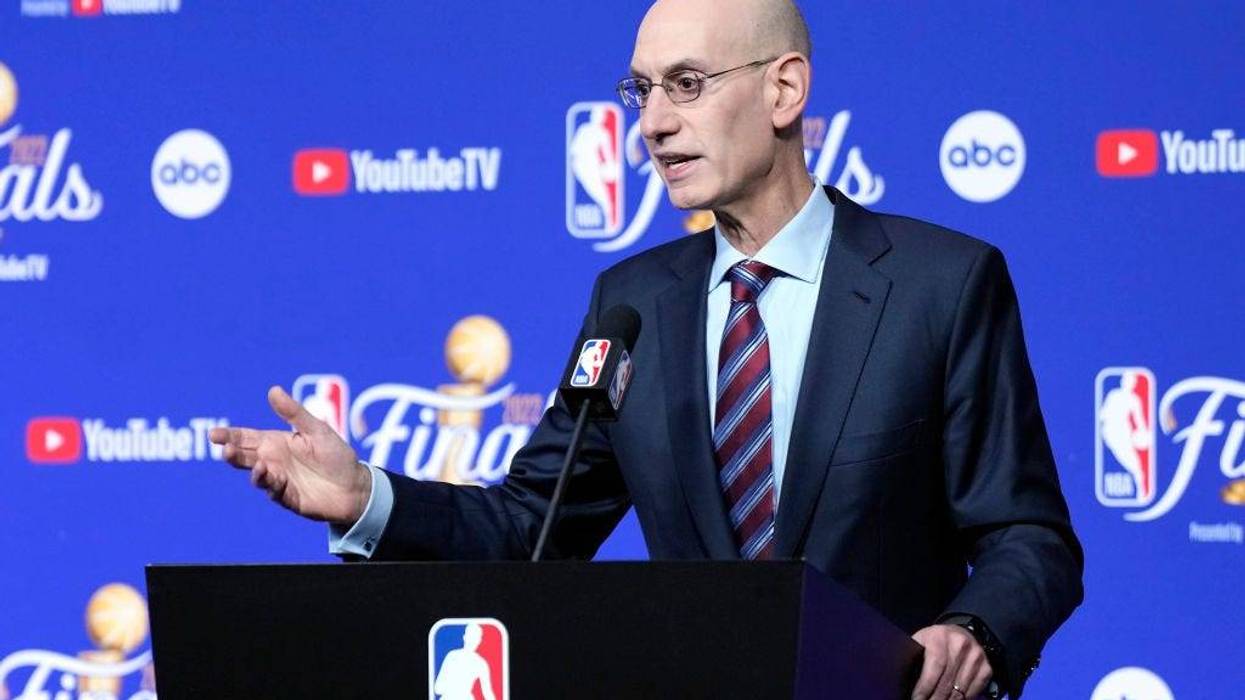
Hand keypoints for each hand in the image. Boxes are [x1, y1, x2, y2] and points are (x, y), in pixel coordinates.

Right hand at [210, 386, 369, 524]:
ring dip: (254, 471)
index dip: (229, 436)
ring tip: (259, 465)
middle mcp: (273, 462)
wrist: (355, 486)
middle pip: (245, 457)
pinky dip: (272, 484)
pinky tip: (275, 477)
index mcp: (276, 442)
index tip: (213, 434)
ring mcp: (278, 480)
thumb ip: (294, 413)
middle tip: (225, 449)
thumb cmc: (336, 455)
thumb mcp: (316, 430)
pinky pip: (274, 491)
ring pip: (257, 476)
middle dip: (233, 454)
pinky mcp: (287, 498)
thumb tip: (273, 390)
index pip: (246, 438)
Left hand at [911, 624, 991, 699]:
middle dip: (934, 699)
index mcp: (940, 636)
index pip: (934, 667)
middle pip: (947, 682)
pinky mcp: (986, 668)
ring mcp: (976, 657)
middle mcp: (961, 645)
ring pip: (960, 691)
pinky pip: (973, 693)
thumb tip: (902, 681)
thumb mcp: (920, 642)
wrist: (959, 634)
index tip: (916, 699)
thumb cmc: (933, 642)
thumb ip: (913, 658)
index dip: (925, 687)